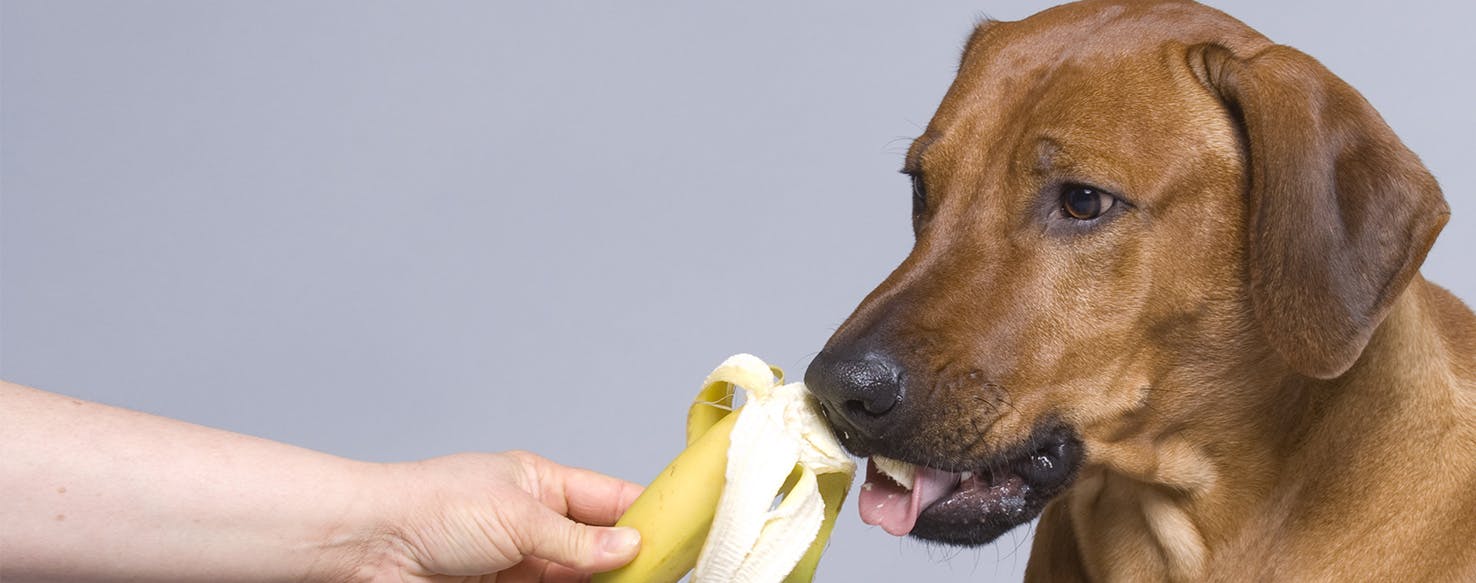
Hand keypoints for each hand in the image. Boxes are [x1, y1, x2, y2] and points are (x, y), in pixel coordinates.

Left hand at [363, 451, 644, 581]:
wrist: (368, 548)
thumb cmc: (430, 507)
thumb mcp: (517, 517)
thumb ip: (576, 541)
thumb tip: (631, 547)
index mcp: (541, 484)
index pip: (610, 499)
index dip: (648, 514)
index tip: (685, 533)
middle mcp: (534, 524)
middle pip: (600, 547)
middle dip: (633, 561)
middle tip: (668, 574)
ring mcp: (519, 564)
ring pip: (580, 579)